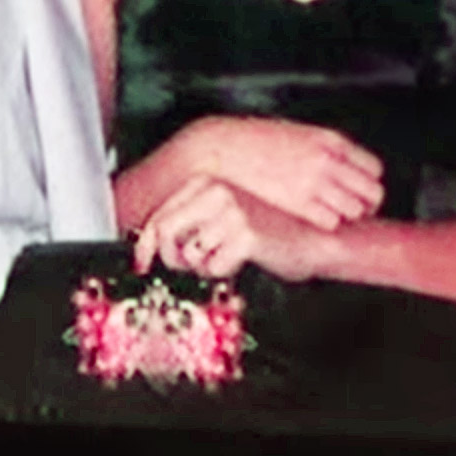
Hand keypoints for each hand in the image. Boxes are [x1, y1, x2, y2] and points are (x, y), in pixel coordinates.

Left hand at [133, 173, 330, 282]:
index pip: (159, 215)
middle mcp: (215, 192)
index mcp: (205, 184)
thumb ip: (190, 225)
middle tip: (187, 268)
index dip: (146, 245)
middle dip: (171, 259)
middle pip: (165, 233)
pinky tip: (241, 260)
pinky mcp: (245, 234)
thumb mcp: (223, 219)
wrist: (313, 239)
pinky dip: (224, 271)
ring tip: (227, 257)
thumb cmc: (268, 232)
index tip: (142, 264)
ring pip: (190, 254)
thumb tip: (152, 247)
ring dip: (204, 265)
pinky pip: (214, 266)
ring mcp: (230, 211)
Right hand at [173, 115, 384, 229]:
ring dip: (346, 217)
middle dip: (365, 205)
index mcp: (330, 141)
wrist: (223, 148)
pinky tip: (310, 219)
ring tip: (328, 215)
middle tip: (350, 211)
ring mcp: (315, 182)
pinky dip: (326, 224)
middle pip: (372, 193)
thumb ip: (322, 149)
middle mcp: (328, 161)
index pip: (374, 169)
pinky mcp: (298, 203)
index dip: (368, 184)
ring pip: (355, 211)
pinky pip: (331, 222)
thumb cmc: (255, 140)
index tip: (356, 191)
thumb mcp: (297, 134)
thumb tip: (341, 167)